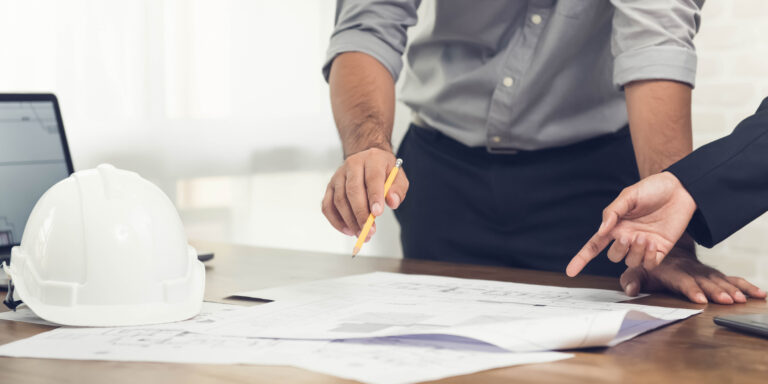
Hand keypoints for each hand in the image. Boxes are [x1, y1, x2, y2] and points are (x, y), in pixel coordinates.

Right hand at [321, 148, 408, 238]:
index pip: (372, 178)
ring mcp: (338, 176)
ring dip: (350, 220)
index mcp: (372, 159)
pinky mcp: (330, 187)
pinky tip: (348, 230)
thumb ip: (398, 189)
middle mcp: (352, 164)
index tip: (377, 213)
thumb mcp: (398, 177)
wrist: (369, 160)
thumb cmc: (384, 171)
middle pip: (352, 190)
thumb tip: (392, 202)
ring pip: (339, 200)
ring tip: (362, 234)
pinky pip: (327, 206)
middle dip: (360, 214)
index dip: (374, 196)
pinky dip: (336, 221)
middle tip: (369, 230)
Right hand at [566, 172, 696, 276]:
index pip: (594, 246)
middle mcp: (627, 237)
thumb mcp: (628, 196)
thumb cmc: (653, 189)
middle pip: (613, 256)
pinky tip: (652, 243)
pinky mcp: (659, 250)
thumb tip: (601, 231)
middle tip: (628, 236)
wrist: (681, 189)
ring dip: (635, 251)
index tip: (570, 272)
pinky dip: (648, 257)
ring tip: (644, 237)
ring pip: (631, 261)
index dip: (581, 259)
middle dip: (618, 249)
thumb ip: (612, 213)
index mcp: (615, 226)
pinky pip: (649, 264)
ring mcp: (643, 245)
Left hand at [620, 250, 765, 303]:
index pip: (682, 280)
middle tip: (727, 300)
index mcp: (672, 270)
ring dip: (732, 289)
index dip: (690, 289)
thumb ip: (632, 280)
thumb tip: (630, 290)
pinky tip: (758, 293)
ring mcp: (703, 272)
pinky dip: (745, 285)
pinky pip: (731, 278)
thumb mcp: (636, 269)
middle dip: (716, 291)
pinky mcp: (713, 274)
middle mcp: (690, 270)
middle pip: (705, 281)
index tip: (699, 298)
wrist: (666, 247)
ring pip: (720, 279)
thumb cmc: (649, 264)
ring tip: (742, 299)